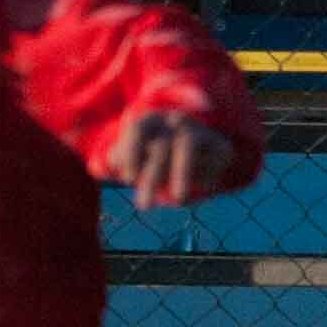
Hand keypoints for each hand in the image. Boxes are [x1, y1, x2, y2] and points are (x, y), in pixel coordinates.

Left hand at [109, 113, 241, 210]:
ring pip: (187, 148)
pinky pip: (213, 162)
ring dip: (182, 174)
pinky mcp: (221, 146)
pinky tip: (199, 188)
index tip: (127, 179)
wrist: (200, 145)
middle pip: (161, 146)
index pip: (138, 130)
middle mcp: (175, 122)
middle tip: (143, 206)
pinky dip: (205, 178)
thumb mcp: (135, 154)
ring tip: (178, 199)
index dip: (131, 153)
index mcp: (151, 120)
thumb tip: (105, 164)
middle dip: (151, 178)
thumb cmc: (156, 153)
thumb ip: (120, 159)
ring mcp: (199, 131)